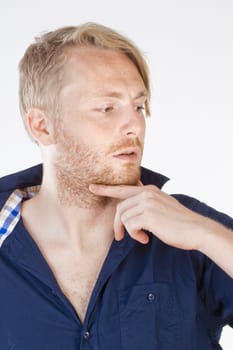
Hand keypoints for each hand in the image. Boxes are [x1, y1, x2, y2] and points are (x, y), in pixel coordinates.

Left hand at [89, 183, 204, 248]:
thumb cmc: (178, 222)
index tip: (92, 187)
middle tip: (120, 237)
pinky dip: (135, 235)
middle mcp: (146, 193)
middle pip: (120, 208)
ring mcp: (147, 203)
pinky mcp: (148, 215)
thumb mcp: (162, 205)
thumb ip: (147, 201)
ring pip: (123, 218)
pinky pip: (130, 226)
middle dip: (117, 224)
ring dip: (129, 232)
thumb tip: (134, 200)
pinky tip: (146, 239)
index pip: (123, 188)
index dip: (106, 189)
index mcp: (149, 190)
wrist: (196, 229)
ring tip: (142, 237)